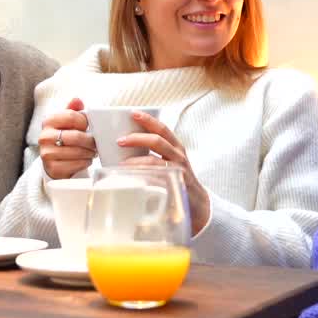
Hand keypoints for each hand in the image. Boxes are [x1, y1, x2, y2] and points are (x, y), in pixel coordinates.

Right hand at [39, 98, 96, 179]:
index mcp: (48, 121)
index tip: (89, 126)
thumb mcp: (66, 122)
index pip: (72, 116)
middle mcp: (44, 137)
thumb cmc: (63, 137)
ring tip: (92, 151)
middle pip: (76, 136)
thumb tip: (77, 100)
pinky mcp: (52, 168)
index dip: (85, 122)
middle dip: (90, 140)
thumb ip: (72, 110)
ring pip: (78, 152)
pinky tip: (85, 159)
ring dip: (90, 152)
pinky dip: (85, 162)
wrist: (53, 160)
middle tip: (95, 142)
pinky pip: (76, 165)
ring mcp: (46, 154)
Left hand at [117, 112, 211, 234]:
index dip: (148, 120)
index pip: (162, 128)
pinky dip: (143, 178)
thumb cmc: (178, 180)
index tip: (132, 113)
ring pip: (155, 161)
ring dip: (136, 161)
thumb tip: (125, 149)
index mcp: (176, 147)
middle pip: (158, 140)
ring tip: (121, 164)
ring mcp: (178, 170)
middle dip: (137, 138)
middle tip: (120, 140)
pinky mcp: (175, 185)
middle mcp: (179, 155)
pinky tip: (132, 180)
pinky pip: (157, 180)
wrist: (198, 204)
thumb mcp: (170, 162)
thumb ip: (153, 154)